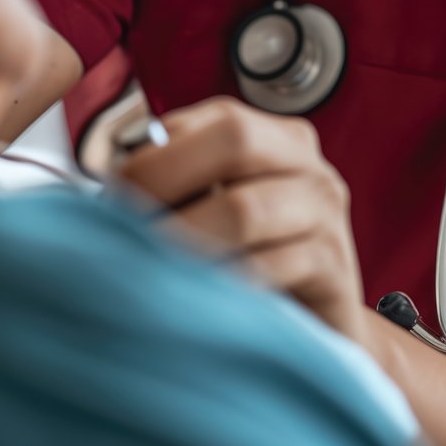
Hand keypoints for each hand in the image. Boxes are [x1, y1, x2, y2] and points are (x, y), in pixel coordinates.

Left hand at [117, 97, 368, 346]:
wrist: (318, 326)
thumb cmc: (256, 264)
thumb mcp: (219, 211)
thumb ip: (181, 183)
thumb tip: (114, 181)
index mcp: (278, 139)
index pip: (216, 119)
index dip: (158, 151)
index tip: (112, 193)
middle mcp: (308, 167)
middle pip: (236, 141)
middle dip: (165, 177)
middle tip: (123, 224)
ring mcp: (326, 215)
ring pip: (244, 209)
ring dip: (182, 238)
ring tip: (144, 265)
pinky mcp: (333, 269)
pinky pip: (266, 268)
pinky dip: (219, 282)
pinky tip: (192, 299)